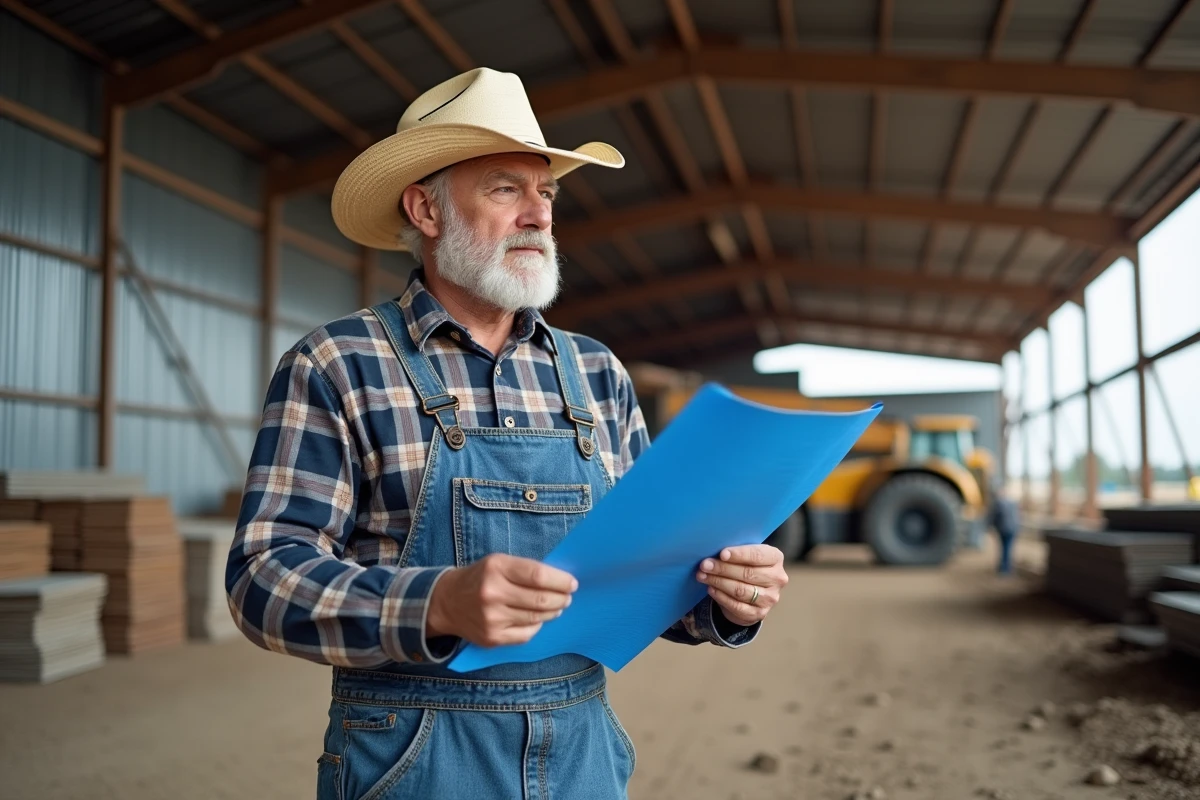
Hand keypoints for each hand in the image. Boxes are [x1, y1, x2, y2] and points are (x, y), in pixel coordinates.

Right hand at [427, 554, 577, 647]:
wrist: (447, 602)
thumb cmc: (480, 578)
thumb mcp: (499, 563)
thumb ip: (526, 570)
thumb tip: (560, 581)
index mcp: (496, 568)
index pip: (538, 575)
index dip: (560, 581)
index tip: (572, 583)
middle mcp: (492, 593)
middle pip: (540, 599)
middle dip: (561, 598)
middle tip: (567, 597)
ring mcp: (491, 618)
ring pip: (536, 618)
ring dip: (552, 612)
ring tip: (556, 607)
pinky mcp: (492, 637)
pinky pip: (527, 634)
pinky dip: (537, 626)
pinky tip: (537, 619)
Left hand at [696, 545, 787, 626]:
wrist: (751, 593)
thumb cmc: (746, 566)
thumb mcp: (745, 555)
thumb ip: (736, 552)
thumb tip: (714, 552)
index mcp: (776, 558)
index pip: (758, 555)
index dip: (739, 554)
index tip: (722, 554)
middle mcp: (777, 578)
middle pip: (747, 573)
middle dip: (723, 569)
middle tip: (705, 565)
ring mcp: (770, 598)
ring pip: (740, 590)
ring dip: (718, 582)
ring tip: (703, 576)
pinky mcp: (759, 613)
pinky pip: (737, 606)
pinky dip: (721, 597)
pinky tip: (711, 589)